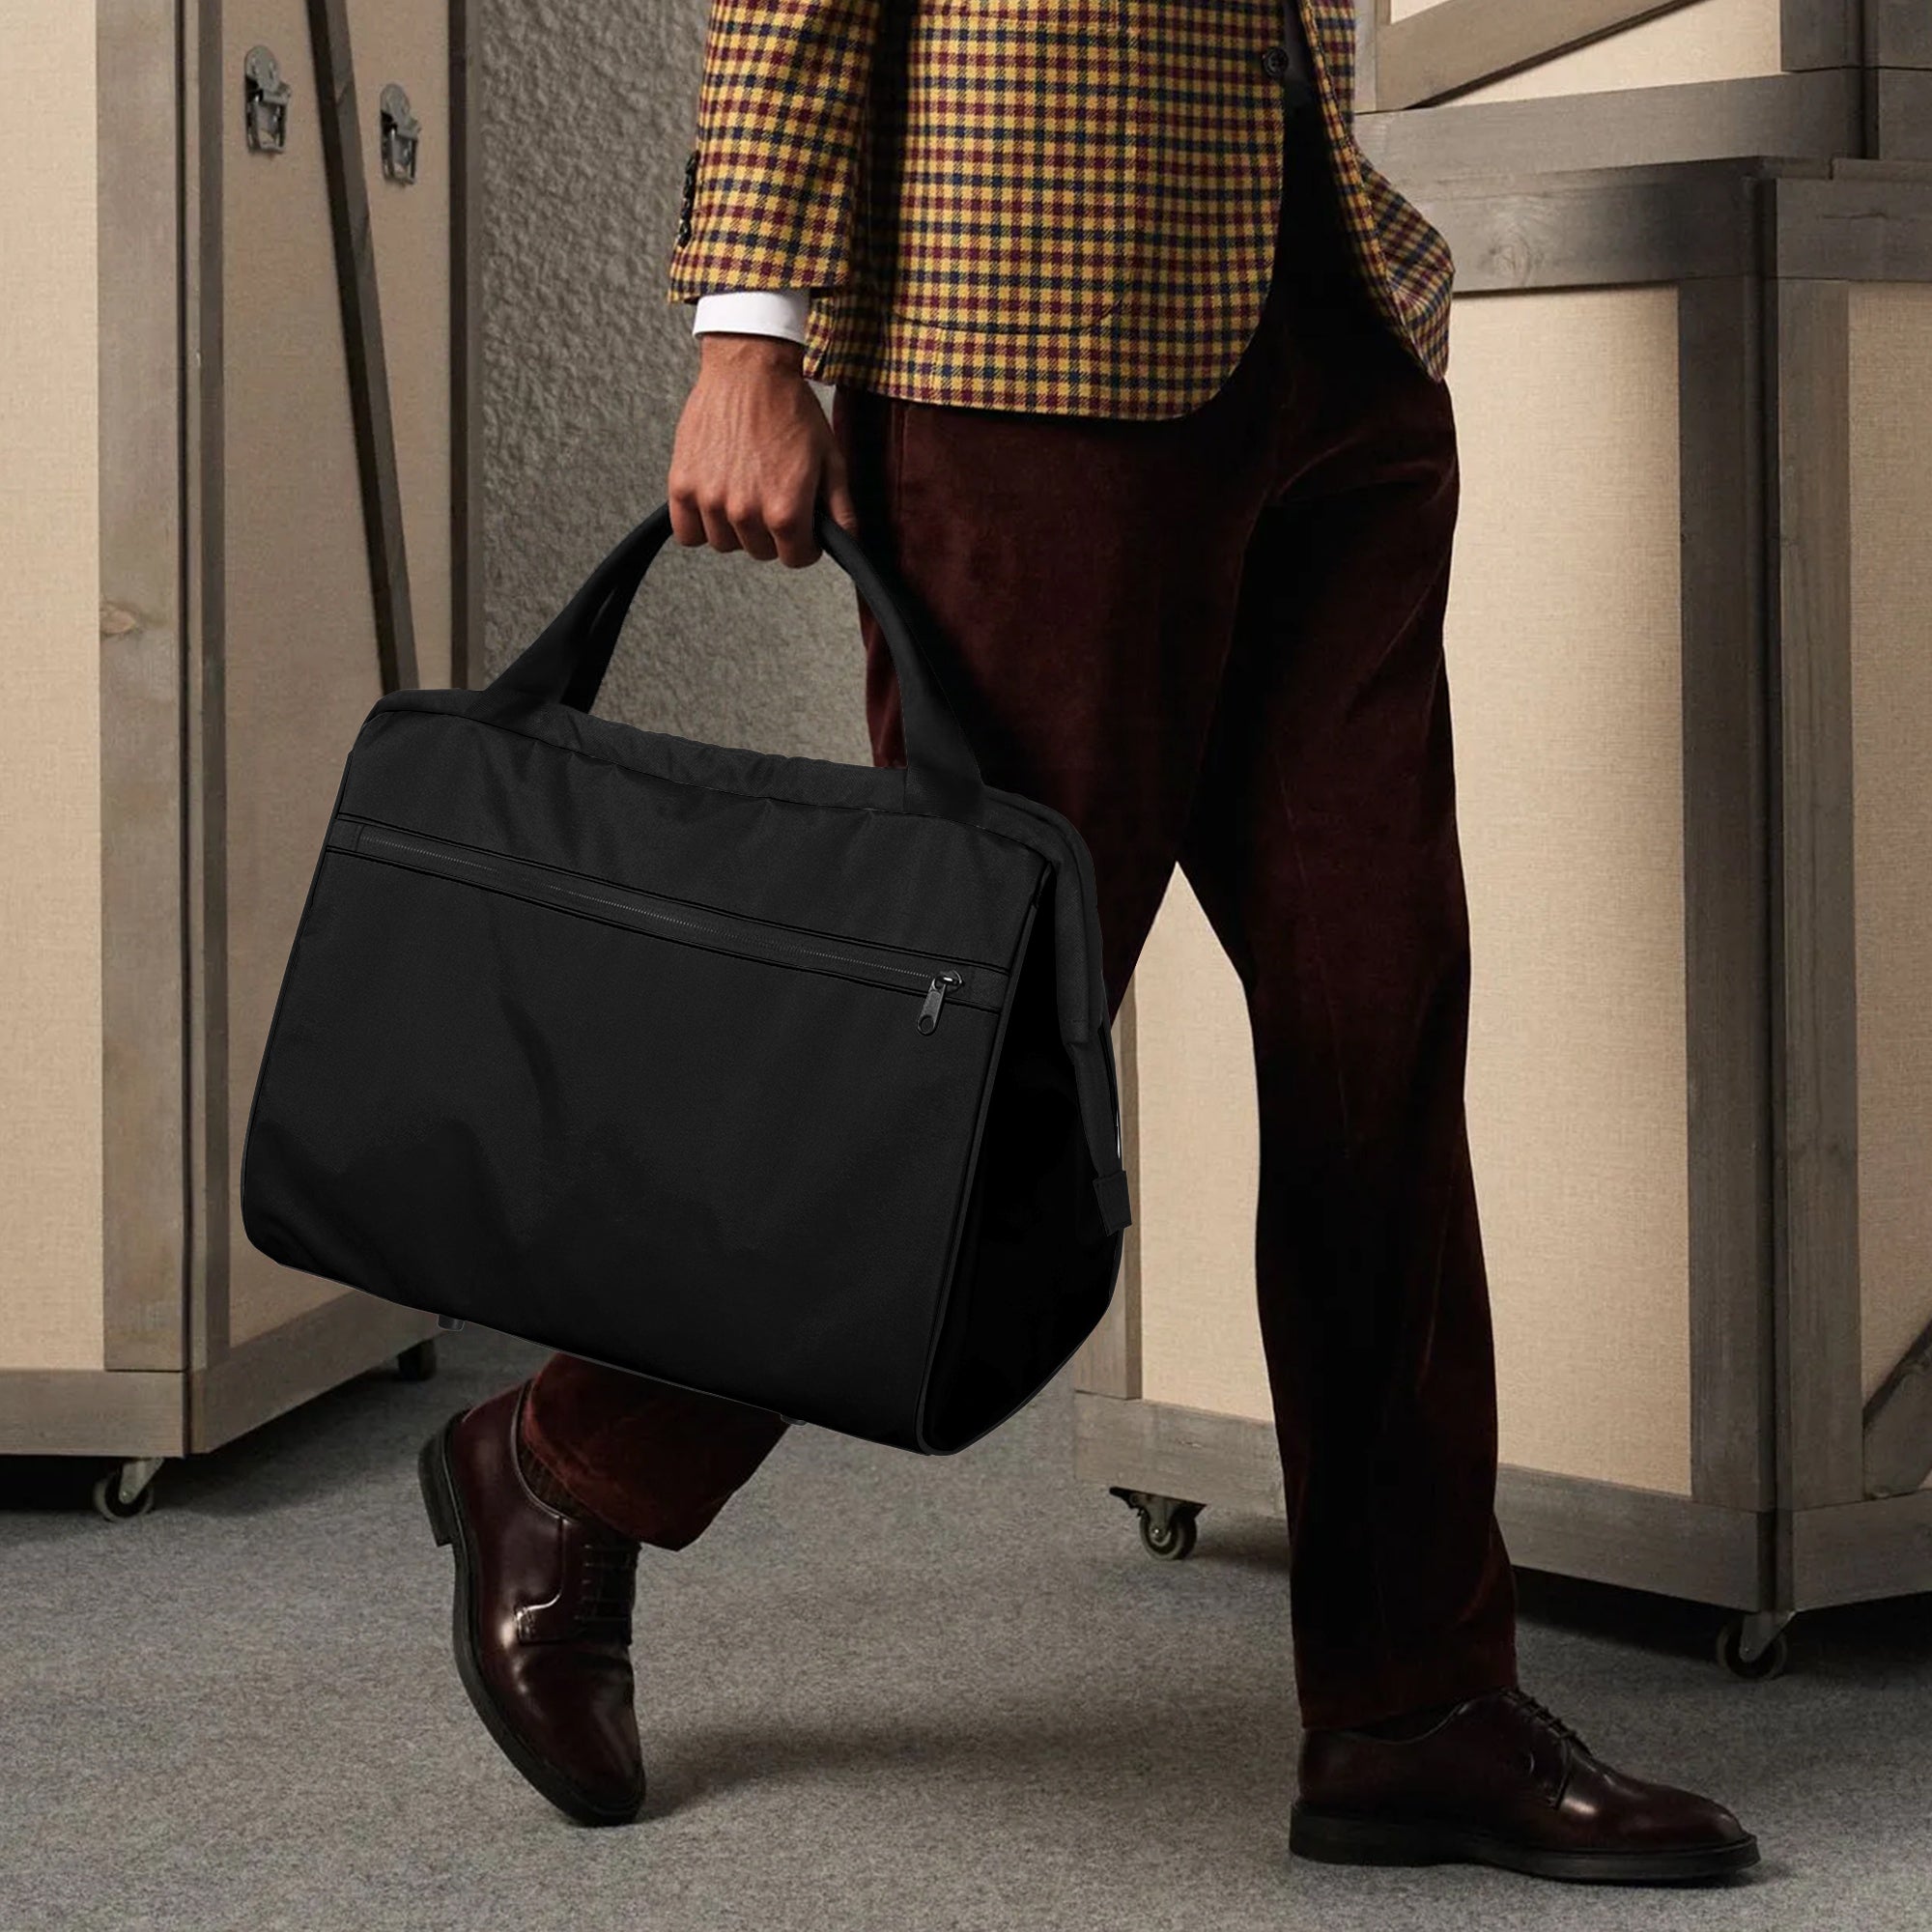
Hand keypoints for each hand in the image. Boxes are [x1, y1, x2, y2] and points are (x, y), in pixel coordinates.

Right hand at [667, 332, 859, 566]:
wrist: (748, 369)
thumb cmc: (790, 409)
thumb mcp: (831, 458)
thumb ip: (841, 509)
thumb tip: (846, 545)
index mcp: (785, 510)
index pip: (795, 559)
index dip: (804, 543)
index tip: (802, 525)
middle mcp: (745, 512)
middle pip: (760, 552)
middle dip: (772, 532)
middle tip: (773, 496)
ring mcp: (710, 500)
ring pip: (725, 544)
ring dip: (736, 528)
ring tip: (745, 491)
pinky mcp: (682, 485)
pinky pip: (688, 533)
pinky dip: (700, 524)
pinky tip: (715, 501)